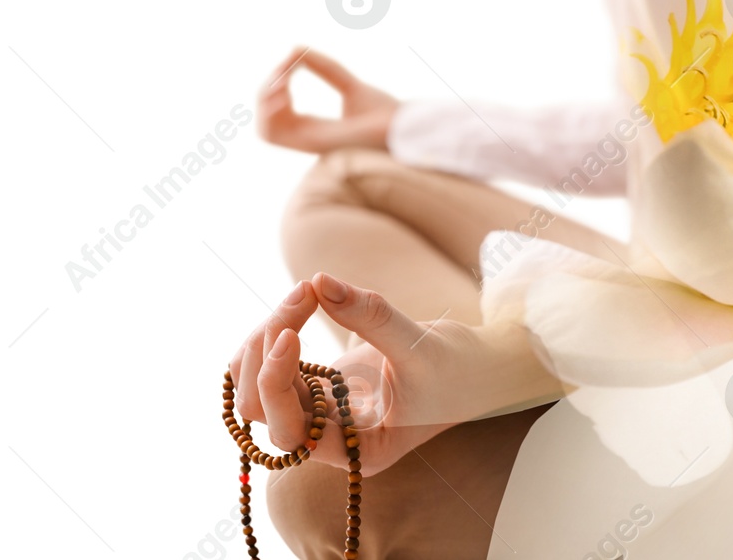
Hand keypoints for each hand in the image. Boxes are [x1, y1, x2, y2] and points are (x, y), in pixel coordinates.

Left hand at [230, 274, 560, 472]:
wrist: (477, 368)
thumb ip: (371, 315)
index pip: (291, 434)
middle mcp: (330, 439)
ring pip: (254, 386)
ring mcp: (319, 411)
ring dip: (264, 338)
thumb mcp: (422, 345)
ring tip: (303, 296)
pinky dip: (274, 331)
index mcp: (358, 451)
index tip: (290, 333)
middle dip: (267, 349)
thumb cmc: (460, 370)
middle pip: (259, 408)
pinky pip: (270, 366)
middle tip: (303, 296)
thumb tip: (319, 281)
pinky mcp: (317, 384)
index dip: (276, 384)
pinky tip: (304, 302)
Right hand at [256, 46, 398, 153]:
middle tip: (284, 69)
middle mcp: (309, 139)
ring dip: (264, 101)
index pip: (281, 110)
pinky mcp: (314, 144)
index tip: (293, 59)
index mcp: (316, 127)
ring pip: (264, 129)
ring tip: (282, 80)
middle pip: (266, 119)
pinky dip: (269, 112)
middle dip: (266, 90)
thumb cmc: (387, 113)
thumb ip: (324, 68)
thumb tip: (295, 48)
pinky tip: (285, 91)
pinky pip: (271, 134)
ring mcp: (310, 144)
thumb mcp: (349, 84)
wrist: (407, 128)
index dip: (278, 83)